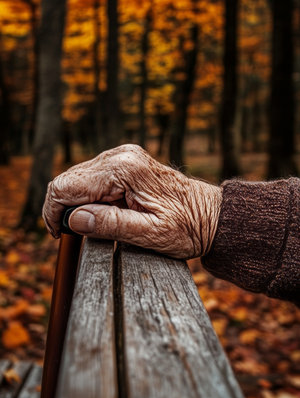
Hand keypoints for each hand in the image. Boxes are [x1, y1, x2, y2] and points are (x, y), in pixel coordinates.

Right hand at [42, 144, 221, 258]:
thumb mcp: (151, 234)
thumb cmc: (187, 227)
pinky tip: (102, 212)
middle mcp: (121, 156)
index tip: (59, 234)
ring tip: (93, 225)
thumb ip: (112, 225)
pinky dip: (88, 195)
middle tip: (75, 235)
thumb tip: (73, 219)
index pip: (67, 186)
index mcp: (125, 170)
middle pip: (69, 178)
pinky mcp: (126, 161)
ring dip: (76, 202)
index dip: (54, 211)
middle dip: (64, 207)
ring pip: (78, 177)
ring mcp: (124, 156)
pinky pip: (93, 176)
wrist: (211, 215)